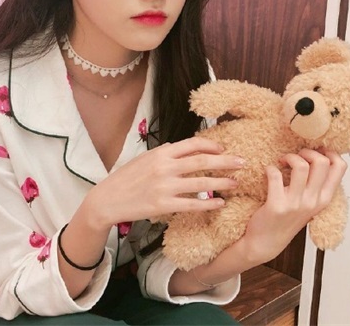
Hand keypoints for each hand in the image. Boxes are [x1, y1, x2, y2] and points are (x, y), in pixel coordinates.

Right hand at [82, 137, 243, 229]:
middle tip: (242, 162)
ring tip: (236, 183)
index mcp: (161, 153)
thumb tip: (178, 146)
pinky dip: (208, 203)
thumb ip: (163, 152)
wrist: (107, 199)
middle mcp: (165, 167)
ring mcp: (165, 187)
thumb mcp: (143, 159)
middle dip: (225, 161)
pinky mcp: (164, 205)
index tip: (223, 148)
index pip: (192, 144)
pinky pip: (192, 204)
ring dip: (222, 182)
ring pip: (201, 183)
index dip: (211, 145)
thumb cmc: (125, 178)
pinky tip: (220, 203)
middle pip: (202, 161)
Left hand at [238, 148, 346, 264]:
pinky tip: (269, 172)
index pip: (340, 167)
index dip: (329, 152)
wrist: (267, 241)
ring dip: (289, 157)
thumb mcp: (310, 203)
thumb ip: (316, 185)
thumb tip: (319, 155)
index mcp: (325, 198)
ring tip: (282, 161)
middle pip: (322, 162)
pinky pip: (275, 174)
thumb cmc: (288, 218)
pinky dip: (270, 168)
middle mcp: (314, 201)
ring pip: (301, 166)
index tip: (316, 151)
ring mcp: (296, 204)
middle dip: (307, 151)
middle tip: (296, 156)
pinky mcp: (277, 205)